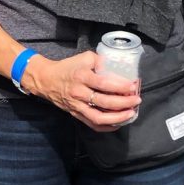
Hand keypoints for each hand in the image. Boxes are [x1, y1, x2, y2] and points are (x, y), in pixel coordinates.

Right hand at [23, 52, 140, 131]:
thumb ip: (100, 60)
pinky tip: (118, 123)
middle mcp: (79, 92)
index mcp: (82, 76)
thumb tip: (115, 67)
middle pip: (105, 102)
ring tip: (130, 114)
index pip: (104, 83)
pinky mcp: (76, 114)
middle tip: (136, 100)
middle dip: (124, 102)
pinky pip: (92, 124)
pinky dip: (106, 127)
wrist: (47, 80)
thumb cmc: (68, 67)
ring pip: (99, 117)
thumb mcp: (83, 57)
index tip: (133, 86)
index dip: (121, 86)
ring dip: (117, 117)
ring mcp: (77, 106)